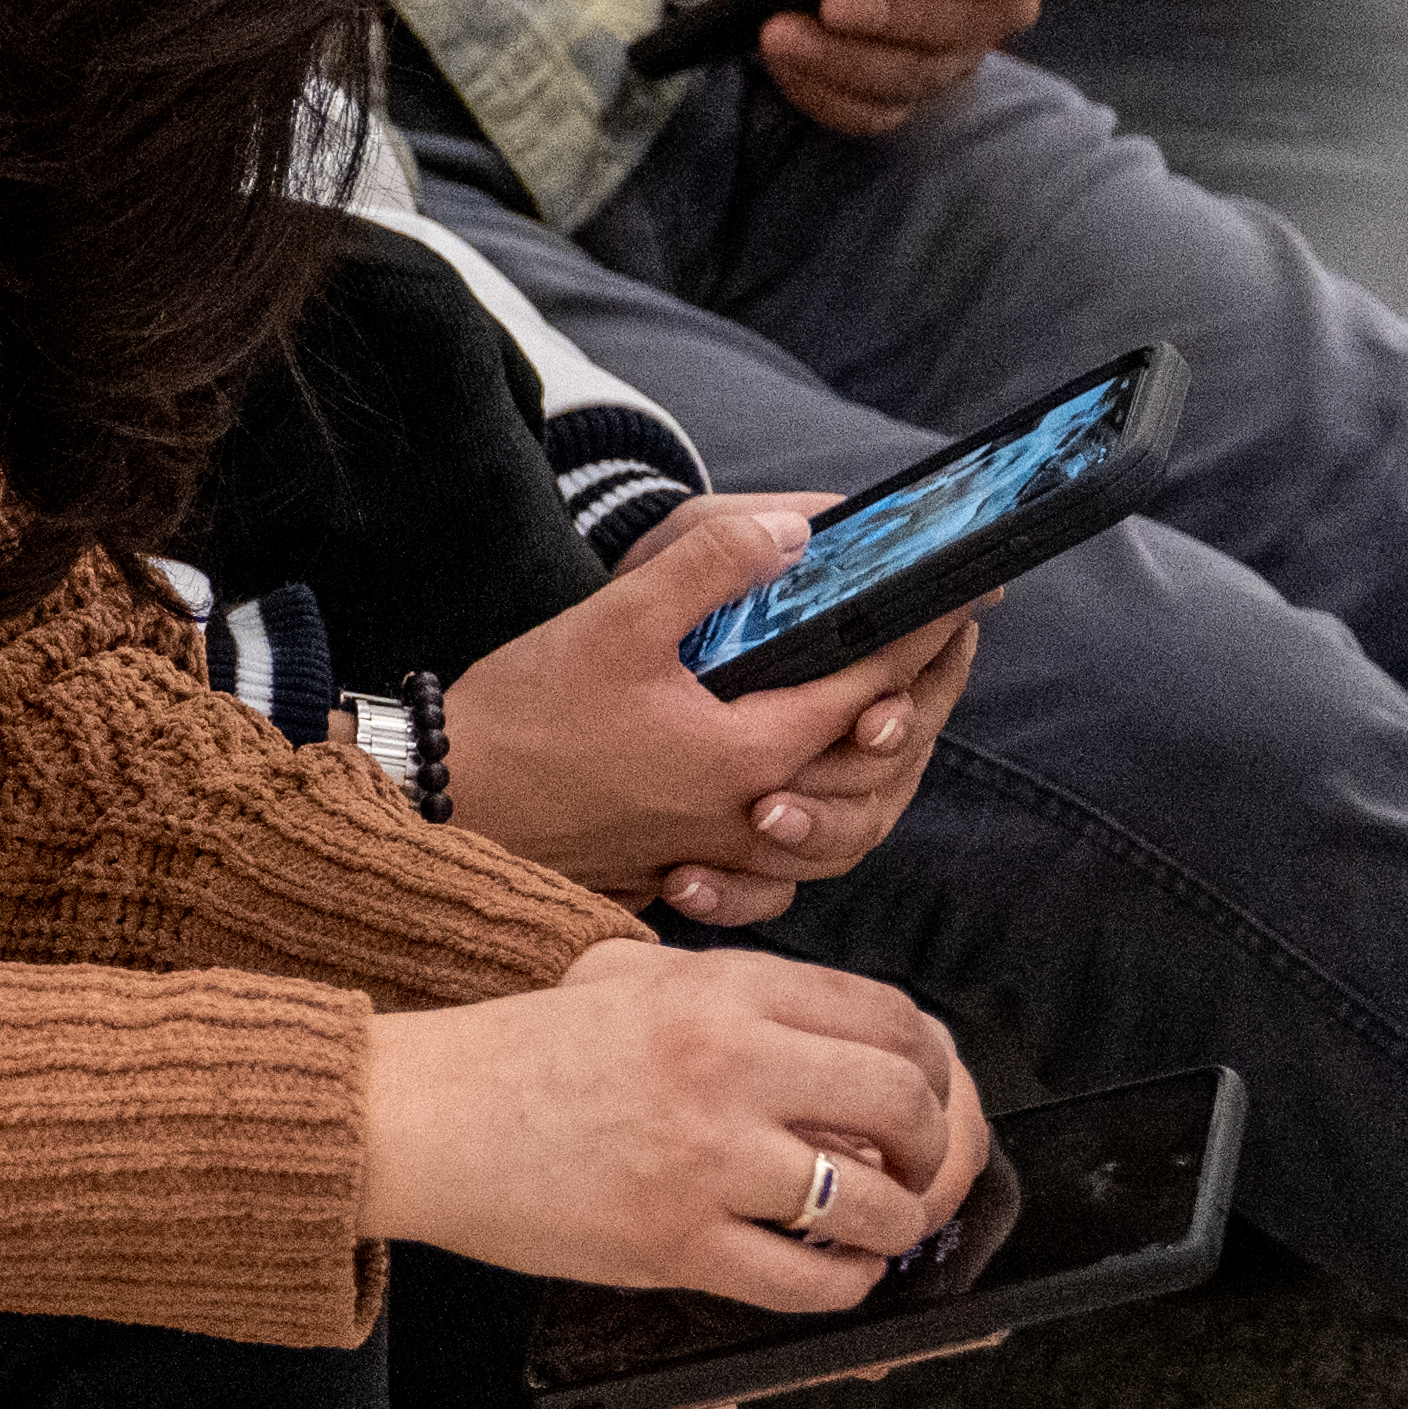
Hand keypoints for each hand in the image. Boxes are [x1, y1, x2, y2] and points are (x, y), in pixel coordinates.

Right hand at [364, 934, 988, 1301]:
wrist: (416, 1116)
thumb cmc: (514, 1053)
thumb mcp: (623, 976)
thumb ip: (730, 991)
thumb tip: (841, 1041)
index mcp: (720, 990)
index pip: (894, 1018)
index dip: (938, 1069)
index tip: (929, 1100)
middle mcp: (727, 1062)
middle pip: (908, 1104)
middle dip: (939, 1149)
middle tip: (915, 1169)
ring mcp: (706, 1156)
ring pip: (877, 1202)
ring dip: (900, 1224)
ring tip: (877, 1227)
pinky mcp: (677, 1241)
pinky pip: (813, 1281)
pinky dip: (845, 1284)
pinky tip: (831, 1271)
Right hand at [440, 500, 986, 922]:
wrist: (442, 798)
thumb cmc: (523, 715)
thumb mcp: (614, 621)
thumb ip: (709, 569)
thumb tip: (797, 532)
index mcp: (747, 752)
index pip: (868, 688)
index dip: (923, 635)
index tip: (966, 596)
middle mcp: (748, 815)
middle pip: (874, 767)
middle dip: (922, 699)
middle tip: (947, 646)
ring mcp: (718, 850)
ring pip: (841, 831)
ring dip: (880, 775)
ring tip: (894, 722)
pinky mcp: (682, 868)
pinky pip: (782, 875)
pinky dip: (812, 843)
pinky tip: (807, 812)